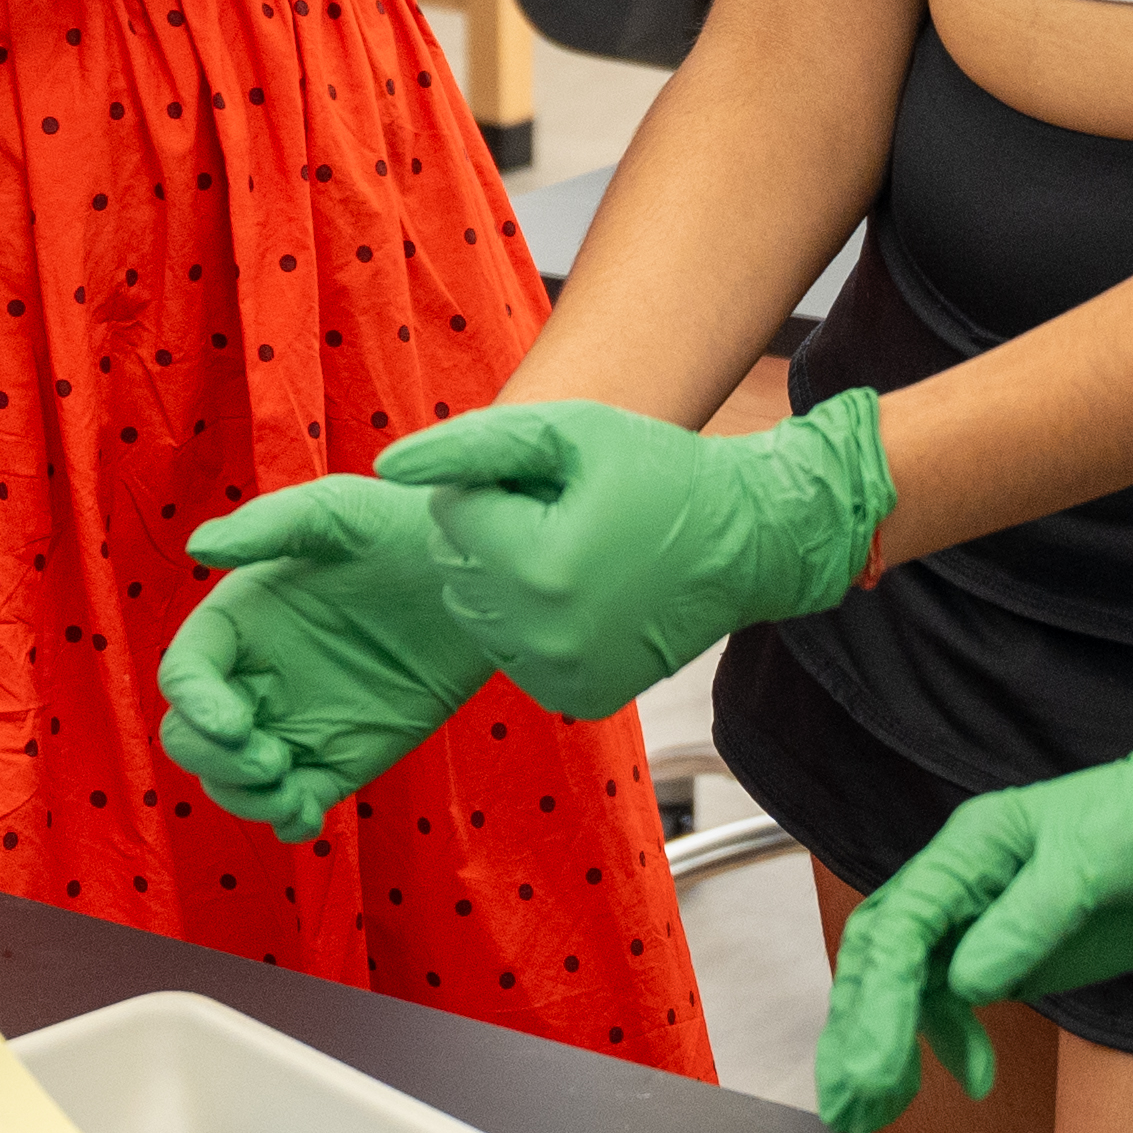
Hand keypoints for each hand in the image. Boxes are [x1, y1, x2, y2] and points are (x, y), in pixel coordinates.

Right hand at [160, 474, 491, 838]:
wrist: (476, 572)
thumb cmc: (399, 527)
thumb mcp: (338, 512)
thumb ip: (268, 526)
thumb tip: (198, 547)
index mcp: (238, 624)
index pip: (185, 675)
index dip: (194, 705)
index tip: (235, 723)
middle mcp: (255, 678)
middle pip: (192, 740)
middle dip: (215, 761)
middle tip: (271, 759)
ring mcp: (295, 724)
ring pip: (234, 781)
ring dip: (245, 798)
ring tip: (290, 789)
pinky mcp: (340, 759)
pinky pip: (295, 804)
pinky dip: (289, 821)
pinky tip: (308, 813)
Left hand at [373, 388, 897, 723]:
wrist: (746, 543)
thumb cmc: (660, 473)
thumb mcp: (572, 433)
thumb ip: (472, 444)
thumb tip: (386, 465)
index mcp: (538, 564)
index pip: (448, 513)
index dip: (492, 484)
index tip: (550, 481)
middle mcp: (544, 634)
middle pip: (455, 567)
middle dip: (492, 532)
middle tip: (562, 513)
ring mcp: (562, 676)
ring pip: (475, 614)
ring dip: (505, 577)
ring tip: (572, 550)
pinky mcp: (577, 700)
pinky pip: (512, 652)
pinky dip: (531, 623)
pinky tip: (580, 595)